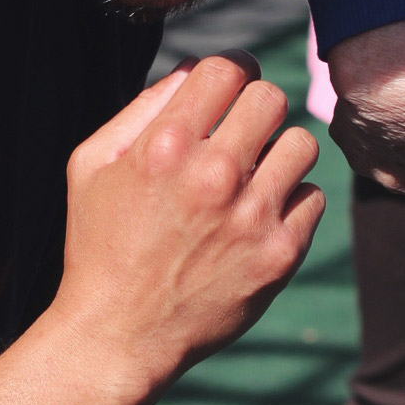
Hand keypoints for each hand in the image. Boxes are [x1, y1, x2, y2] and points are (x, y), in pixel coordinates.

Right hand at [54, 54, 324, 404]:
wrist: (117, 336)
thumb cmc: (99, 245)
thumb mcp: (92, 164)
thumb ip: (142, 107)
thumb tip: (194, 69)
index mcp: (165, 146)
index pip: (228, 68)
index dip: (230, 71)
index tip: (227, 90)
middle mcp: (213, 176)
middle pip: (272, 97)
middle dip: (255, 107)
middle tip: (241, 132)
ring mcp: (252, 217)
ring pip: (302, 144)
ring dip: (279, 153)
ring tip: (253, 175)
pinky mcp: (279, 254)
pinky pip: (312, 197)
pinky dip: (290, 202)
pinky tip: (258, 217)